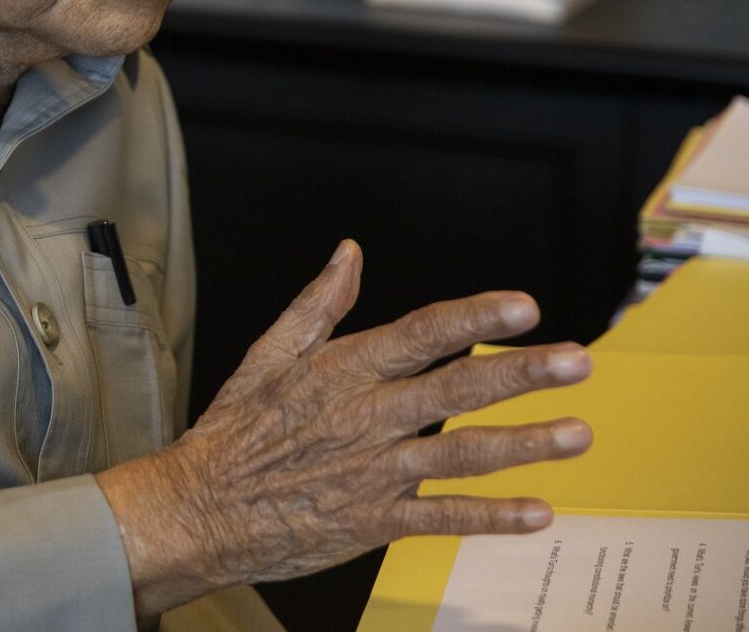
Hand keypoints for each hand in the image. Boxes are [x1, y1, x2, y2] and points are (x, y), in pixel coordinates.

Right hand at [96, 240, 592, 617]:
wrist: (198, 510)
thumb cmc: (231, 432)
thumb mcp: (265, 356)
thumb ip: (316, 306)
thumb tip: (350, 254)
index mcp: (340, 372)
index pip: (418, 335)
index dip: (473, 317)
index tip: (522, 305)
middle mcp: (365, 417)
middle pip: (456, 389)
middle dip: (520, 372)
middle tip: (577, 360)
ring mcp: (374, 472)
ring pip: (462, 453)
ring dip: (524, 443)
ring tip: (578, 433)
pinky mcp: (375, 522)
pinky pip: (443, 517)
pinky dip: (492, 516)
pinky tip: (538, 512)